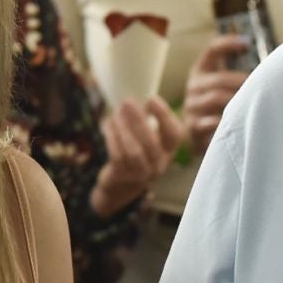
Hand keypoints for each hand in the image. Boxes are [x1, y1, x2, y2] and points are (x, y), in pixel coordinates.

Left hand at [93, 95, 184, 213]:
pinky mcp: (123, 176)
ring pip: (133, 150)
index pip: (174, 134)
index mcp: (168, 150)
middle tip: (128, 101)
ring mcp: (141, 173)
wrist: (121, 184)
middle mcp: (158, 164)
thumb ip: (146, 121)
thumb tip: (135, 99)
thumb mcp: (148, 139)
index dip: (164, 116)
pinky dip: (112, 137)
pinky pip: (117, 155)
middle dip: (139, 120)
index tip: (151, 99)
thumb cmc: (137, 152)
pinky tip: (107, 124)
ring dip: (123, 128)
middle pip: (151, 142)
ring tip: (116, 112)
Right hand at [181, 36, 252, 156]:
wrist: (192, 136)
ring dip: (237, 101)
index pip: (211, 50)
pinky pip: (212, 122)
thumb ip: (235, 75)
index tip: (247, 43)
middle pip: (219, 79)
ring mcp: (192, 106)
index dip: (227, 44)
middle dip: (242, 82)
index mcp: (201, 72)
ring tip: (255, 105)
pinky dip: (228, 122)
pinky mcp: (194, 126)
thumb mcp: (218, 87)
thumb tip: (269, 65)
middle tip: (262, 86)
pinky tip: (241, 124)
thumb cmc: (215, 108)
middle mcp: (194, 87)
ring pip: (216, 99)